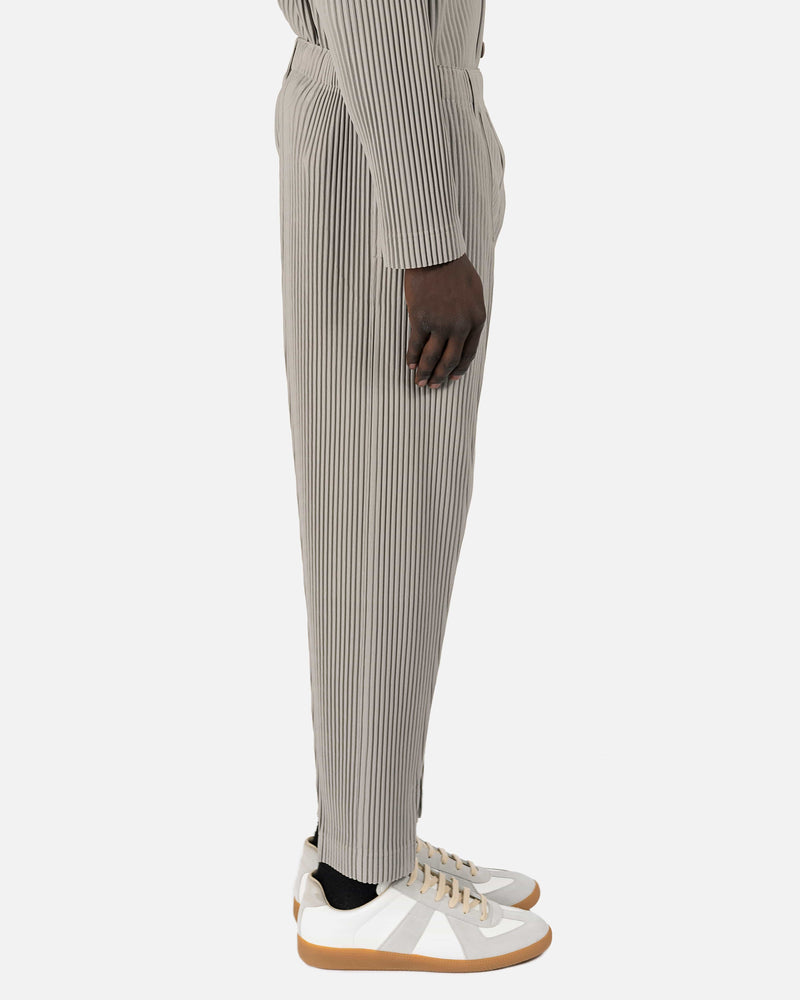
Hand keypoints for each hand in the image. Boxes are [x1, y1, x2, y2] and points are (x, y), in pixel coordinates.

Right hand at [404, 254, 486, 388]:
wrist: (436, 253)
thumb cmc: (455, 268)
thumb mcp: (474, 292)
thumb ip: (471, 314)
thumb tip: (464, 332)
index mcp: (477, 320)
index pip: (469, 353)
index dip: (460, 368)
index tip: (453, 377)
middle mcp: (461, 326)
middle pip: (450, 360)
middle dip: (440, 376)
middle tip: (434, 386)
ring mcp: (440, 324)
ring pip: (432, 357)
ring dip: (425, 372)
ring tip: (419, 382)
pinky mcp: (421, 319)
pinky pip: (416, 345)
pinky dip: (412, 357)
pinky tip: (409, 364)